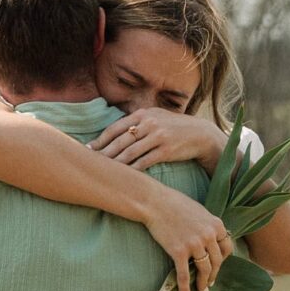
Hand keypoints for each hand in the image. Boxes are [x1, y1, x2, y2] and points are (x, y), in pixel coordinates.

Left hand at [89, 109, 223, 172]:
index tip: (89, 149)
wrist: (200, 134)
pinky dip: (131, 170)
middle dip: (103, 153)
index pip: (115, 128)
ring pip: (130, 153)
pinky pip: (144, 162)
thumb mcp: (156, 117)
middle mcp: (149, 123)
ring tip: (102, 171)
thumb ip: (137, 122)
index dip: (100, 139)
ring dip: (114, 163)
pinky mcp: (166, 151)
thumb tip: (115, 131)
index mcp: (143, 114)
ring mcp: (158, 137)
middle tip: (90, 163)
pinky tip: (122, 177)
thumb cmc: (174, 127)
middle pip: (120, 141)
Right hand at [142, 186, 233, 290]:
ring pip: (204, 270)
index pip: (227, 247)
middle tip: (210, 283)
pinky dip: (185, 289)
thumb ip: (208, 225)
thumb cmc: (174, 203)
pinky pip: (185, 275)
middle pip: (217, 261)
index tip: (217, 265)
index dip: (223, 259)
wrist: (153, 202)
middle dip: (214, 274)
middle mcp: (208, 235)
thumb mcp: (199, 211)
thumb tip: (212, 238)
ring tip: (202, 290)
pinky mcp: (179, 252)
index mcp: (216, 224)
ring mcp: (194, 244)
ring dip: (204, 283)